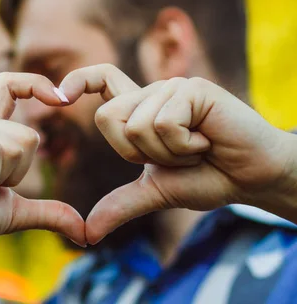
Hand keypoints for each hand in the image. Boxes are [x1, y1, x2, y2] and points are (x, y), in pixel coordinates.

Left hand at [60, 68, 296, 243]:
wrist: (253, 178)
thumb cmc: (208, 178)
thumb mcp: (156, 192)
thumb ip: (121, 204)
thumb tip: (87, 233)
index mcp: (140, 110)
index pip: (103, 79)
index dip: (79, 80)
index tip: (60, 95)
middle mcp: (151, 93)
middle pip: (107, 118)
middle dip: (136, 153)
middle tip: (173, 155)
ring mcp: (171, 88)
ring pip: (136, 125)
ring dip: (167, 153)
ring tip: (195, 148)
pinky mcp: (192, 89)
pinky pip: (163, 124)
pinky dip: (184, 147)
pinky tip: (206, 142)